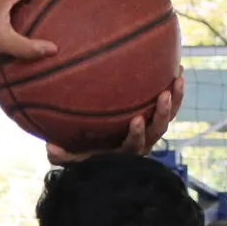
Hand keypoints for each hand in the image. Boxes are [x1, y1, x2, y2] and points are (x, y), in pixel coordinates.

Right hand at [46, 75, 184, 163]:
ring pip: (169, 116)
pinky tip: (178, 69)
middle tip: (163, 96)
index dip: (137, 133)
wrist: (111, 154)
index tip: (136, 120)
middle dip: (161, 113)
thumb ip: (64, 156)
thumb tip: (49, 148)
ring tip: (177, 78)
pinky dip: (176, 89)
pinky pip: (171, 105)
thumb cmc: (91, 154)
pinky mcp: (158, 118)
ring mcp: (153, 130)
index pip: (134, 144)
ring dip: (175, 98)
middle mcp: (144, 143)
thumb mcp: (76, 157)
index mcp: (127, 152)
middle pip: (158, 130)